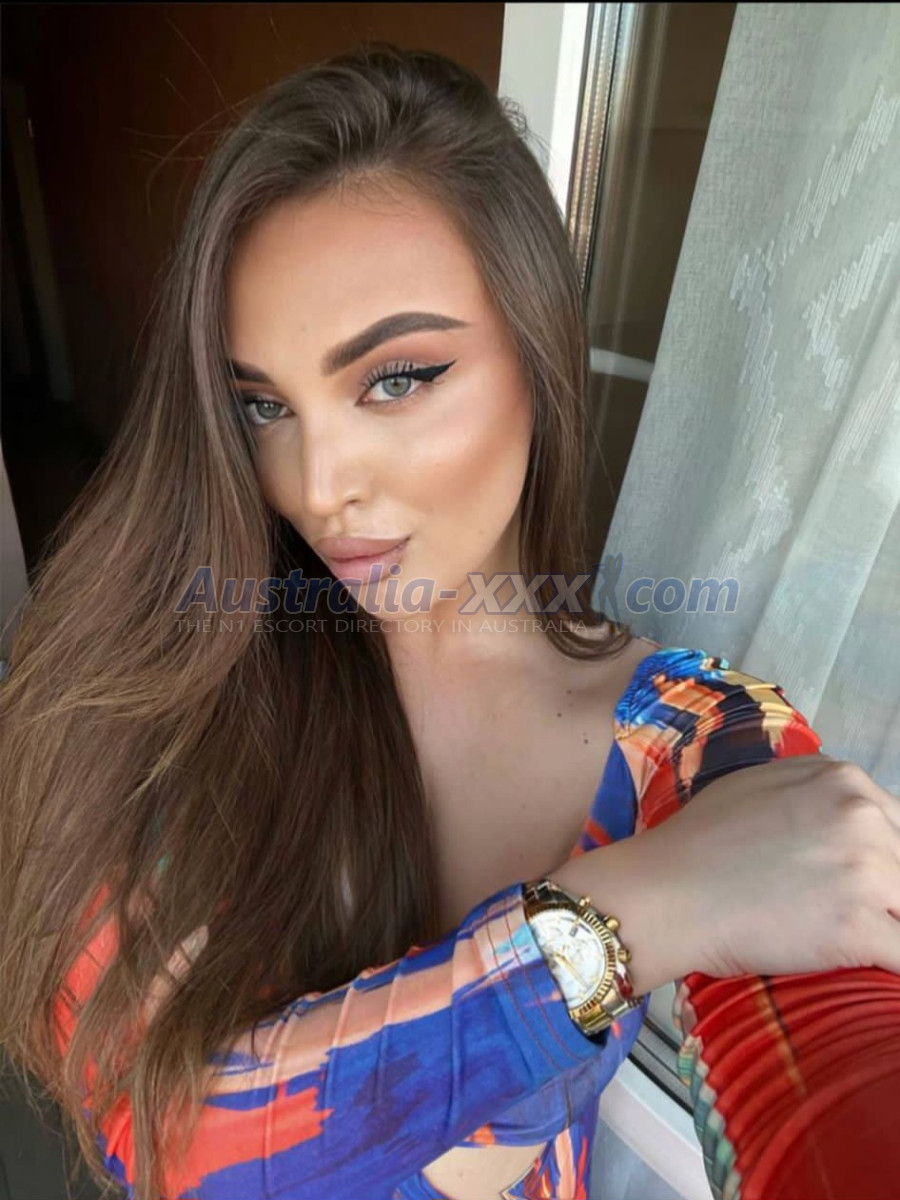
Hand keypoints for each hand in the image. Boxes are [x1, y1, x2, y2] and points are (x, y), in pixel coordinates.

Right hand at [646, 755, 899, 979]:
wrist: (667, 892)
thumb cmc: (699, 841)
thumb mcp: (763, 786)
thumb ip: (817, 794)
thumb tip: (848, 818)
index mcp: (844, 781)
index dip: (886, 861)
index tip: (870, 888)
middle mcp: (863, 817)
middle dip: (889, 896)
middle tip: (860, 914)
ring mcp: (866, 872)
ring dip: (890, 926)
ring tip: (865, 941)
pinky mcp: (860, 928)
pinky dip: (894, 965)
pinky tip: (878, 969)